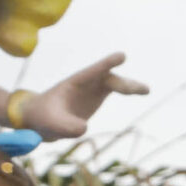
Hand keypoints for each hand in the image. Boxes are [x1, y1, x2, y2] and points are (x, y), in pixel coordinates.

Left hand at [22, 53, 150, 138]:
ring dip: (129, 85)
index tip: (122, 56)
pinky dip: (128, 90)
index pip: (91, 72)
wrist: (39, 118)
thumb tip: (85, 129)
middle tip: (136, 91)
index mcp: (72, 84)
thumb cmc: (42, 117)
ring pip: (114, 82)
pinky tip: (141, 92)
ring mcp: (92, 89)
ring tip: (146, 90)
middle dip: (121, 83)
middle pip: (106, 78)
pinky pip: (115, 90)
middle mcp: (85, 83)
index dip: (106, 64)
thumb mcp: (51, 124)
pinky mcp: (96, 97)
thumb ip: (66, 127)